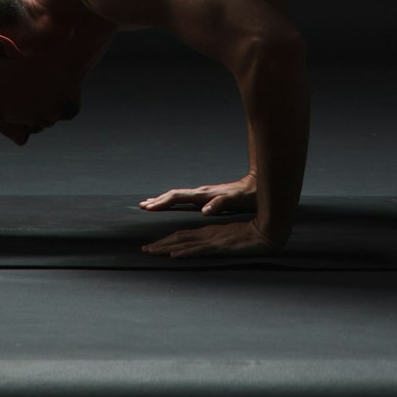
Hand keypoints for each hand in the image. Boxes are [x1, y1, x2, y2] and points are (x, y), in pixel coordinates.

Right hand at [139, 174, 256, 215]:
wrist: (255, 185)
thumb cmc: (246, 196)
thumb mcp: (235, 201)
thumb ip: (220, 204)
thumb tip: (204, 210)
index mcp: (204, 195)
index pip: (178, 197)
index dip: (162, 202)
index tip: (148, 207)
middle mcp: (201, 192)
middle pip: (174, 194)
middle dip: (158, 200)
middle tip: (142, 206)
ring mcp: (203, 193)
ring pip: (178, 195)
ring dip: (163, 199)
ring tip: (150, 204)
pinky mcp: (207, 196)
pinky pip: (185, 198)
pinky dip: (173, 200)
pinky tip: (172, 204)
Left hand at [141, 217, 281, 259]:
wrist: (266, 231)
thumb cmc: (251, 235)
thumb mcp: (230, 240)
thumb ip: (218, 243)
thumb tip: (206, 249)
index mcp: (209, 232)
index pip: (183, 236)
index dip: (167, 240)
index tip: (153, 245)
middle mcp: (208, 234)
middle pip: (179, 238)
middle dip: (160, 244)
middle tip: (144, 250)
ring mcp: (213, 240)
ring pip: (184, 243)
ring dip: (166, 248)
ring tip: (151, 251)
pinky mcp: (220, 246)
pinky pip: (199, 250)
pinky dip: (185, 252)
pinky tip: (174, 254)